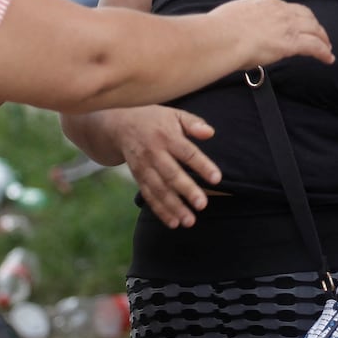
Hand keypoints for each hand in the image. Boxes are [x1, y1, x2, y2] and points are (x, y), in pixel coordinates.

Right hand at [106, 105, 220, 227]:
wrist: (120, 125)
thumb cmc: (155, 120)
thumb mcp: (174, 114)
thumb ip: (193, 123)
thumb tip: (210, 133)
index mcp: (167, 136)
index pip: (187, 152)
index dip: (202, 166)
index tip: (217, 178)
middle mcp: (154, 153)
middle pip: (171, 174)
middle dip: (187, 190)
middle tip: (202, 204)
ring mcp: (144, 167)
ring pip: (159, 189)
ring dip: (174, 206)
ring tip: (189, 221)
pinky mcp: (138, 178)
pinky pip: (149, 196)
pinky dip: (160, 210)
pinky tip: (174, 222)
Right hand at [209, 0, 333, 66]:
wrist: (222, 37)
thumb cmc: (219, 29)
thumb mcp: (233, 16)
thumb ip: (243, 21)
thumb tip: (240, 29)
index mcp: (266, 3)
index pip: (288, 9)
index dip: (298, 17)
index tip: (300, 23)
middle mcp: (280, 11)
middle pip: (306, 16)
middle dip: (315, 26)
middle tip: (319, 35)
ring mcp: (287, 26)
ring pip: (314, 30)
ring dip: (323, 39)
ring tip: (327, 48)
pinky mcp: (291, 43)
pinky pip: (314, 46)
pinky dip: (323, 52)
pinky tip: (328, 59)